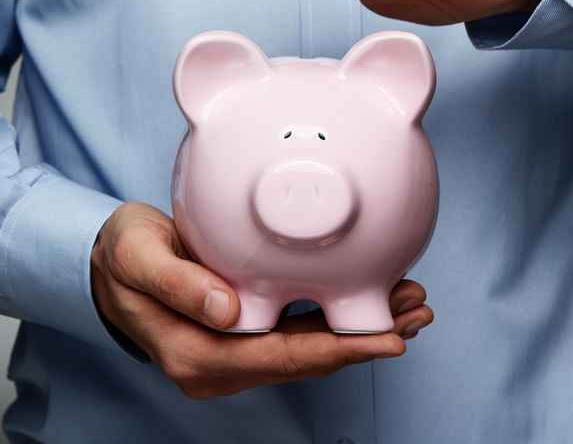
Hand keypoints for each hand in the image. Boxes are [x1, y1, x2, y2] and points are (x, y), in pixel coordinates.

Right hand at [91, 202, 432, 397]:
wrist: (110, 262)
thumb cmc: (122, 256)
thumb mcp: (137, 258)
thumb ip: (176, 284)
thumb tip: (226, 309)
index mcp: (197, 352)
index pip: (281, 358)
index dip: (338, 350)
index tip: (389, 338)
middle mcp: (221, 361)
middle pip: (306, 358)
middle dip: (364, 339)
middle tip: (415, 313)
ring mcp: (233, 351)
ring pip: (308, 347)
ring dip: (357, 329)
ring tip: (406, 306)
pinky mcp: (241, 331)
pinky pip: (296, 331)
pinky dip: (334, 319)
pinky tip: (362, 300)